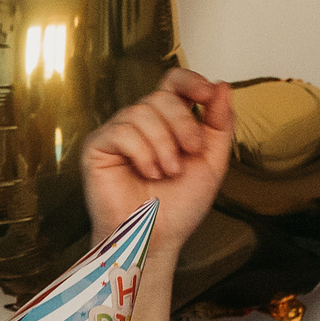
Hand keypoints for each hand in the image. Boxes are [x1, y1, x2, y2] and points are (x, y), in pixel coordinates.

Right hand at [81, 68, 233, 252]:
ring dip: (163, 144)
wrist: (155, 239)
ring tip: (167, 173)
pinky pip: (121, 131)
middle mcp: (140, 124)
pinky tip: (148, 173)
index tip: (207, 94)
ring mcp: (117, 133)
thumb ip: (220, 125)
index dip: (190, 80)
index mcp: (167, 123)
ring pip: (141, 112)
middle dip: (183, 124)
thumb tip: (222, 86)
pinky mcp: (97, 147)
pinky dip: (142, 152)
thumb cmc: (178, 207)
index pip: (173, 83)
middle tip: (190, 153)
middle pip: (161, 97)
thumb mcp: (211, 163)